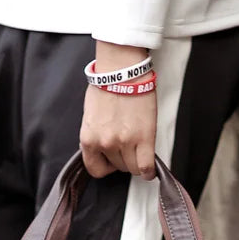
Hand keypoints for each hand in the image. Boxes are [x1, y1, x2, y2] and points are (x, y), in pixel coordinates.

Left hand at [79, 41, 156, 180]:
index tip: (111, 160)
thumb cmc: (107, 86)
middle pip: (117, 167)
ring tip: (138, 148)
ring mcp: (124, 141)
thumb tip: (102, 149)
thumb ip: (95, 136)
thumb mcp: (90, 116)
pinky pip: (145, 166)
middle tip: (128, 145)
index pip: (95, 170)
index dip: (106, 166)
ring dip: (136, 161)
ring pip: (132, 168)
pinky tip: (150, 169)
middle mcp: (105, 143)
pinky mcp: (143, 138)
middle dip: (123, 159)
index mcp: (88, 139)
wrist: (122, 68)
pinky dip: (149, 171)